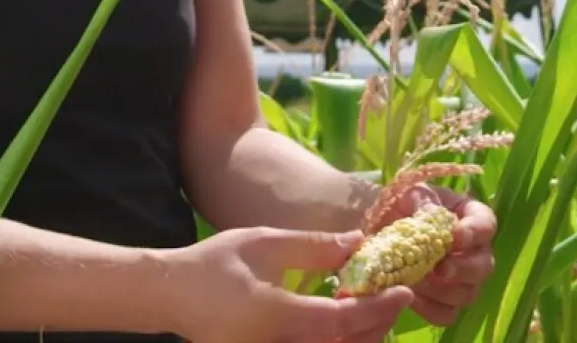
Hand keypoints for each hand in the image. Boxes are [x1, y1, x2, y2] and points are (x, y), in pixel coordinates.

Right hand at [168, 225, 413, 342]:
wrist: (172, 296)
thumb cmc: (216, 263)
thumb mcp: (264, 243)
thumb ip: (313, 246)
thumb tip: (359, 242)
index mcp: (280, 318)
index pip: (344, 320)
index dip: (379, 307)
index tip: (404, 289)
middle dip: (377, 325)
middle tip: (394, 295)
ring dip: (360, 338)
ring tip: (374, 307)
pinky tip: (344, 321)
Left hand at [379, 184, 496, 327]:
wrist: (381, 226)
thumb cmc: (402, 203)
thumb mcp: (411, 193)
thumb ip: (422, 200)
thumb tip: (430, 215)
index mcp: (469, 216)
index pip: (486, 224)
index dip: (476, 232)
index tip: (455, 236)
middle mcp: (472, 250)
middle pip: (484, 266)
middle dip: (463, 269)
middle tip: (440, 268)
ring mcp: (461, 279)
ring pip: (468, 293)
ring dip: (443, 291)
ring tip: (417, 280)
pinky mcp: (444, 301)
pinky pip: (447, 314)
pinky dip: (430, 309)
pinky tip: (411, 297)